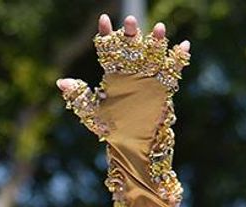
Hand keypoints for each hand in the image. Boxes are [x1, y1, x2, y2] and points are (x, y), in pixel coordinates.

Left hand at [57, 14, 190, 142]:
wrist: (131, 146)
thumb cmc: (111, 129)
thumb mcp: (92, 112)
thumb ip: (79, 95)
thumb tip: (61, 82)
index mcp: (114, 73)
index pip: (109, 49)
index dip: (106, 34)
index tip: (103, 20)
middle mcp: (132, 71)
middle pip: (132, 47)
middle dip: (132, 33)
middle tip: (130, 21)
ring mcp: (149, 77)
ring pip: (153, 54)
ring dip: (157, 41)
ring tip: (160, 28)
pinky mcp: (163, 88)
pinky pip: (172, 70)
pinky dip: (178, 59)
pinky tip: (183, 46)